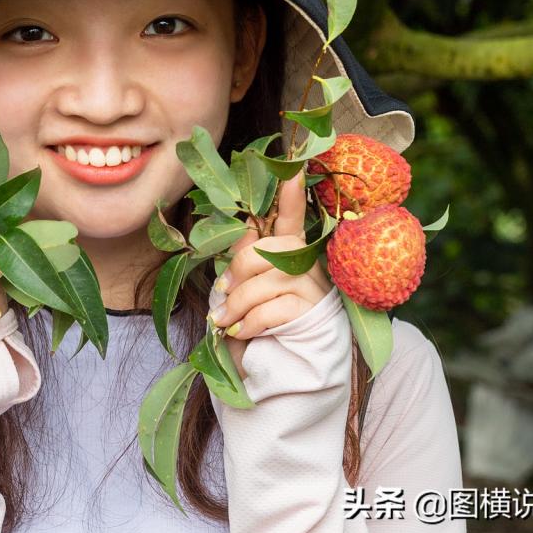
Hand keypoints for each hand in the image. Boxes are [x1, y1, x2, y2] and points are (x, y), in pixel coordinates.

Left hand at [208, 169, 333, 377]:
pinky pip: (270, 308)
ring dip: (235, 304)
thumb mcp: (250, 289)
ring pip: (263, 282)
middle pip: (265, 250)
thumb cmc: (264, 323)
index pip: (292, 217)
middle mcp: (306, 265)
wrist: (286, 367)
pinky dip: (248, 322)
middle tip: (221, 294)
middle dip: (237, 272)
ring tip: (223, 321)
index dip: (291, 193)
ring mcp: (311, 287)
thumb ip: (250, 258)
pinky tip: (239, 332)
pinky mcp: (311, 313)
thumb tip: (243, 227)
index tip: (292, 166)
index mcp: (291, 252)